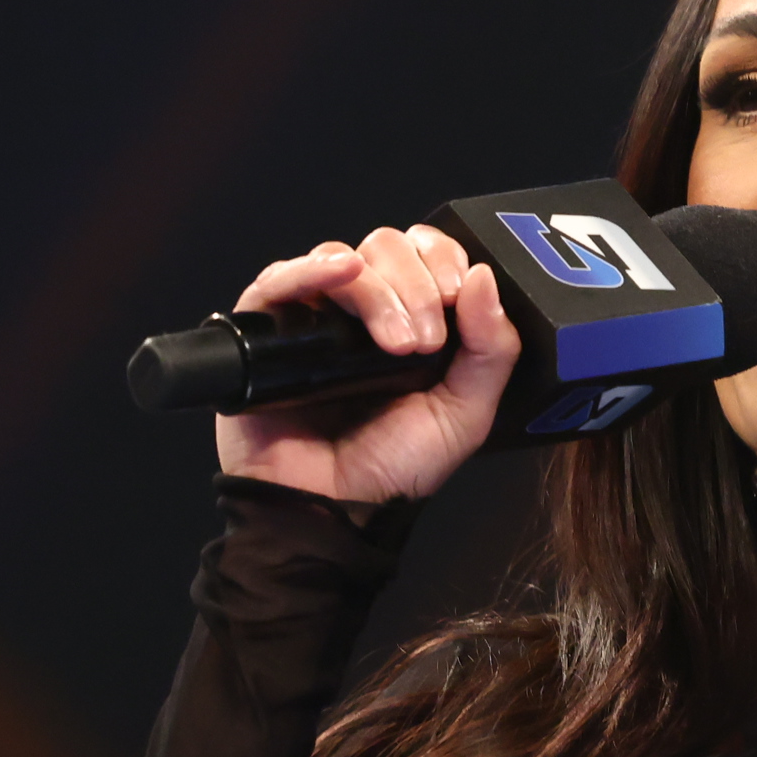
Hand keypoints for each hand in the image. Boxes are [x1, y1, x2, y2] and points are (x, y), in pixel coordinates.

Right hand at [219, 227, 518, 508]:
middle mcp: (363, 311)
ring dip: (379, 290)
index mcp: (413, 320)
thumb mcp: (465, 413)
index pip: (428, 254)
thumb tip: (486, 277)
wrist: (332, 508)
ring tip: (396, 345)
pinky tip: (341, 272)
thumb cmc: (393, 468)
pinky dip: (312, 267)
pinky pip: (280, 279)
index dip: (446, 260)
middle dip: (417, 284)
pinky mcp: (265, 329)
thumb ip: (491, 350)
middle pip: (387, 248)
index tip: (459, 295)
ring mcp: (314, 316)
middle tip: (426, 341)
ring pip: (343, 258)